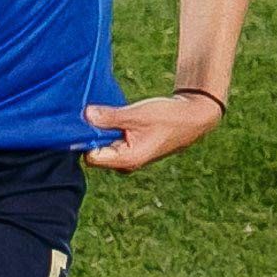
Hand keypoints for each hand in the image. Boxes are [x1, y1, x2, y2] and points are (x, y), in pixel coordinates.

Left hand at [82, 93, 222, 172]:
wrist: (192, 117)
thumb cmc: (168, 117)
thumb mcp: (137, 114)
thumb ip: (110, 117)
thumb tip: (86, 114)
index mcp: (126, 160)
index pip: (91, 157)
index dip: (84, 138)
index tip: (84, 120)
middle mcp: (125, 163)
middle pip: (95, 151)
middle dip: (92, 133)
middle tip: (93, 112)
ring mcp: (128, 157)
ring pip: (104, 145)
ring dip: (102, 130)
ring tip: (106, 113)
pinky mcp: (131, 149)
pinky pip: (112, 141)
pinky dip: (110, 129)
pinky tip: (115, 116)